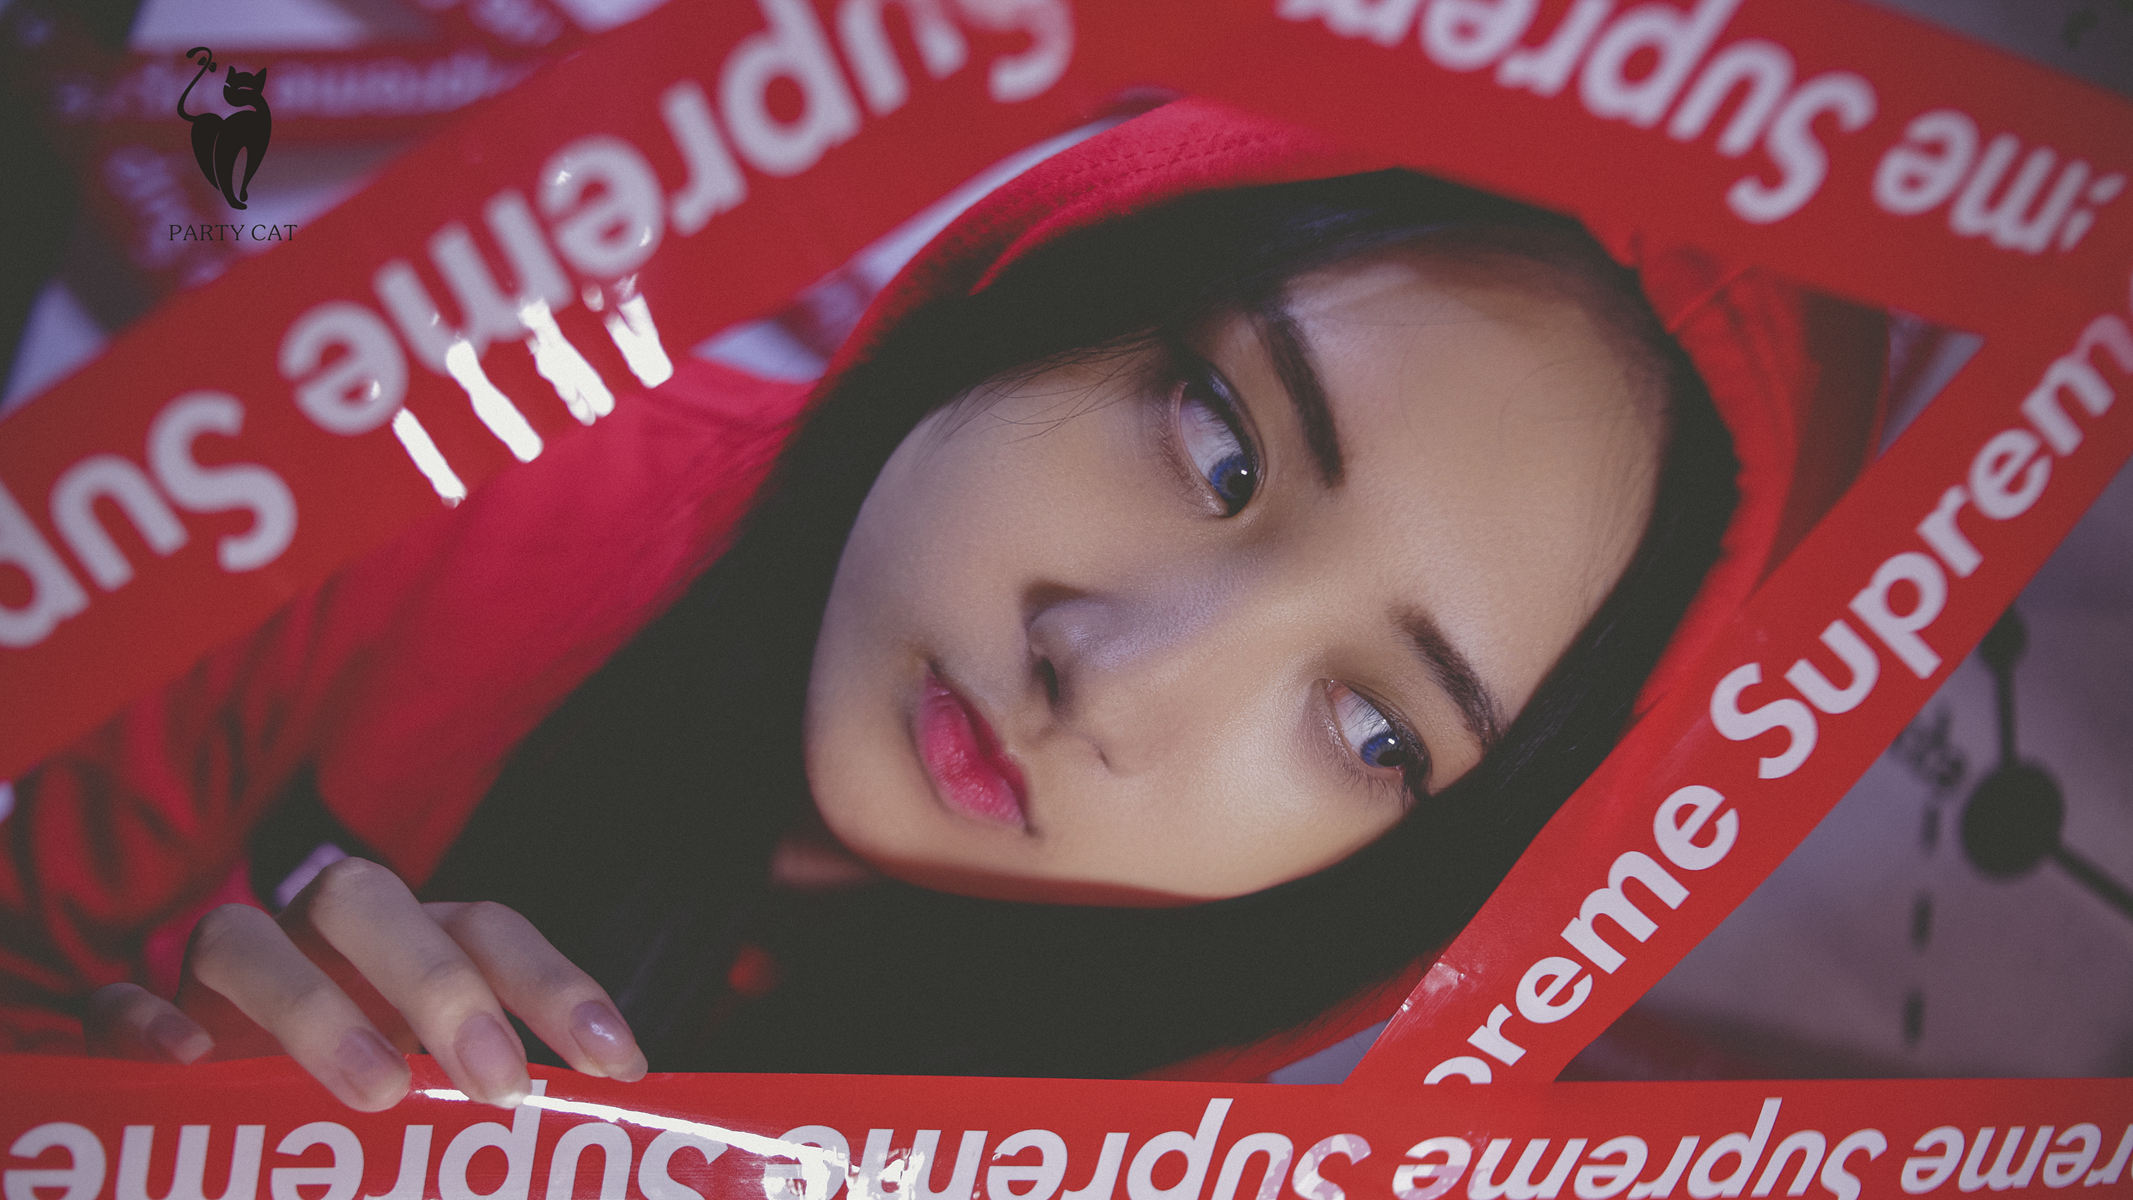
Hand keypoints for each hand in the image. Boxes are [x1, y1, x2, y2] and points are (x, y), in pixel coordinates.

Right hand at [84, 857, 646, 1110]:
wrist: (205, 1109)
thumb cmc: (345, 1103)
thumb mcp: (425, 1114)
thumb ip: (473, 1125)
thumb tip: (567, 1179)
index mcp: (404, 947)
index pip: (489, 933)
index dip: (557, 985)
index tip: (617, 1066)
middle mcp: (318, 938)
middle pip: (371, 901)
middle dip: (443, 985)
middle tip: (499, 1085)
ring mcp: (221, 972)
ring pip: (245, 935)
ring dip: (313, 1007)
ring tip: (374, 1092)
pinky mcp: (135, 1017)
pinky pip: (121, 999)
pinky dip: (147, 1021)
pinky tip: (186, 1066)